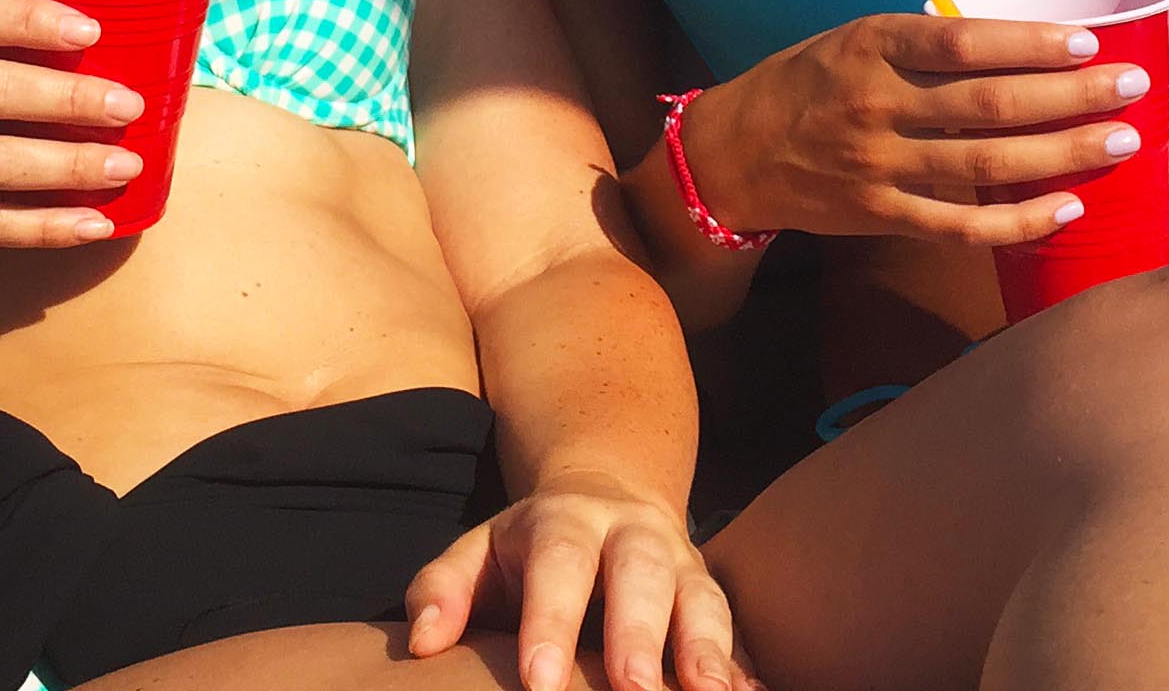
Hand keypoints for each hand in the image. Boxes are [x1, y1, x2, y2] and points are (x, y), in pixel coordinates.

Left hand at [406, 473, 757, 690]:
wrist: (607, 497)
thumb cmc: (530, 548)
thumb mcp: (479, 550)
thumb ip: (444, 587)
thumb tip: (420, 643)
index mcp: (566, 520)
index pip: (559, 565)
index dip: (551, 623)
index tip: (538, 684)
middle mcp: (633, 535)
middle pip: (641, 573)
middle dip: (640, 632)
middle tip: (633, 690)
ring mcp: (684, 564)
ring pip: (703, 598)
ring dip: (709, 648)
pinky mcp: (715, 598)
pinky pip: (741, 632)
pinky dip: (748, 667)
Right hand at [678, 13, 1152, 247]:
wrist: (735, 152)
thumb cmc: (805, 83)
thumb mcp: (851, 40)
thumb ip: (921, 44)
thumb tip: (1014, 44)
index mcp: (870, 46)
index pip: (962, 41)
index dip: (1030, 43)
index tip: (1087, 42)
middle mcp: (876, 102)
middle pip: (989, 103)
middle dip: (1070, 95)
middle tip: (1129, 88)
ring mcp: (879, 164)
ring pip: (987, 162)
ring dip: (1062, 153)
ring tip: (1119, 141)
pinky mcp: (881, 215)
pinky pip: (961, 224)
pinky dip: (1018, 219)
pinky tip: (1067, 208)